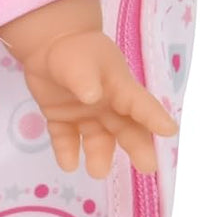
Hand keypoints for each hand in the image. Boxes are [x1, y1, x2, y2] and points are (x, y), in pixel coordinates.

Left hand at [21, 30, 177, 179]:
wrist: (48, 44)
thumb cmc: (74, 49)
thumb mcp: (82, 61)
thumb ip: (85, 80)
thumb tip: (91, 98)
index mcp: (120, 88)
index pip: (141, 105)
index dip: (155, 118)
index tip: (169, 131)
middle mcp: (108, 106)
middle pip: (126, 129)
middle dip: (137, 148)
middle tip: (147, 167)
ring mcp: (85, 115)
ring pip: (97, 139)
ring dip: (99, 156)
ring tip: (97, 171)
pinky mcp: (62, 119)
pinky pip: (66, 138)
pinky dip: (67, 152)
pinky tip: (68, 165)